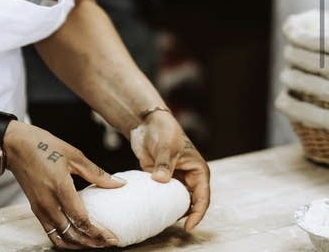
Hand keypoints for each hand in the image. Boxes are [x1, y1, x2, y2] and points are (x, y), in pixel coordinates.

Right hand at [4, 121, 122, 249]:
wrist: (14, 144)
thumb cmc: (42, 145)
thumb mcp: (73, 154)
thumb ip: (96, 172)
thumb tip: (119, 183)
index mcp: (60, 187)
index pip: (82, 220)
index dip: (99, 233)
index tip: (113, 238)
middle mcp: (48, 202)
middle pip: (73, 235)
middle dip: (92, 243)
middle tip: (108, 243)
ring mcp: (40, 208)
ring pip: (61, 239)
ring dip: (79, 245)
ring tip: (94, 242)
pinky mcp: (34, 209)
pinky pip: (50, 232)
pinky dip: (65, 240)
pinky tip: (76, 237)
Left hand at [129, 111, 209, 231]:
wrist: (146, 122)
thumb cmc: (163, 130)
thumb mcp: (166, 147)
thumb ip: (164, 165)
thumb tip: (160, 181)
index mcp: (198, 170)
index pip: (202, 197)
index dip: (197, 213)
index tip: (189, 226)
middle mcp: (188, 176)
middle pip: (190, 201)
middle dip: (183, 213)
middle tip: (170, 222)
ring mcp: (174, 178)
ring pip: (176, 199)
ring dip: (171, 207)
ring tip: (162, 217)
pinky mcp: (160, 177)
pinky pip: (162, 194)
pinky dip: (159, 201)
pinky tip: (152, 207)